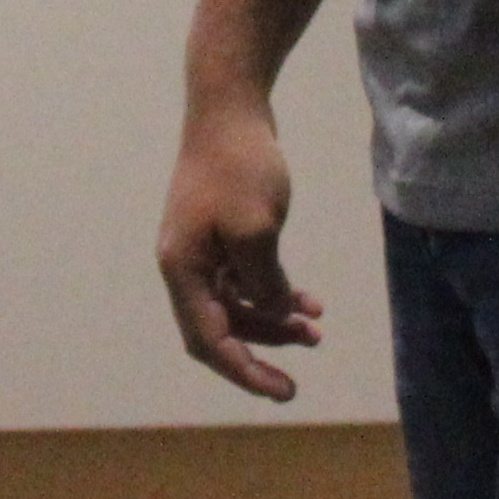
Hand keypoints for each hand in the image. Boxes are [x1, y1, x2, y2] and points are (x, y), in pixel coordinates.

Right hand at [157, 95, 319, 399]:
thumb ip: (263, 284)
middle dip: (263, 348)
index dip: (246, 372)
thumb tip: (273, 312)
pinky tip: (308, 299)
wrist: (229, 107)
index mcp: (182, 268)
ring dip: (273, 319)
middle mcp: (185, 263)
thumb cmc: (239, 166)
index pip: (209, 339)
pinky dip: (273, 292)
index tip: (285, 392)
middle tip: (309, 355)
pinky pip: (244, 279)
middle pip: (219, 327)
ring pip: (235, 305)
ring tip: (316, 327)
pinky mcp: (220, 232)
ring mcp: (201, 247)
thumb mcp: (257, 232)